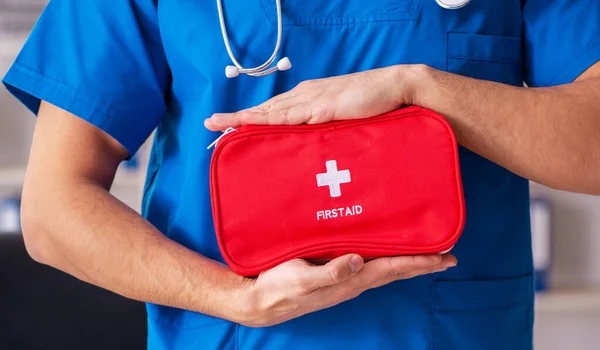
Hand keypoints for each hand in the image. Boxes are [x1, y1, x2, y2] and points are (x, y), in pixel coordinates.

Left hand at [205, 65, 423, 130]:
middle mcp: (304, 95)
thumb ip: (326, 128)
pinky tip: (251, 125)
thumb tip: (311, 145)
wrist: (395, 86)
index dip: (250, 117)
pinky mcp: (322, 107)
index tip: (230, 124)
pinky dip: (268, 122)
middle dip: (237, 117)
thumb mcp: (343, 118)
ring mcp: (312, 100)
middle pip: (264, 109)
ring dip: (243, 118)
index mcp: (308, 97)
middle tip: (210, 123)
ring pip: (270, 112)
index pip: (273, 110)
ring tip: (219, 125)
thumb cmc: (372, 103)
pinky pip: (290, 117)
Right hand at [235, 252, 455, 326]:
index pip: (391, 269)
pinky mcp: (334, 274)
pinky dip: (385, 259)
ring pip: (384, 269)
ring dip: (406, 262)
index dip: (417, 263)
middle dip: (421, 264)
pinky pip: (368, 265)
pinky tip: (386, 252)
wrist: (260, 301)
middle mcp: (352, 282)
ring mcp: (344, 279)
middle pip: (394, 271)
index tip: (443, 258)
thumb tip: (358, 261)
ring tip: (425, 255)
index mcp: (349, 281)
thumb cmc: (278, 287)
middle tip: (447, 257)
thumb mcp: (301, 279)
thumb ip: (329, 272)